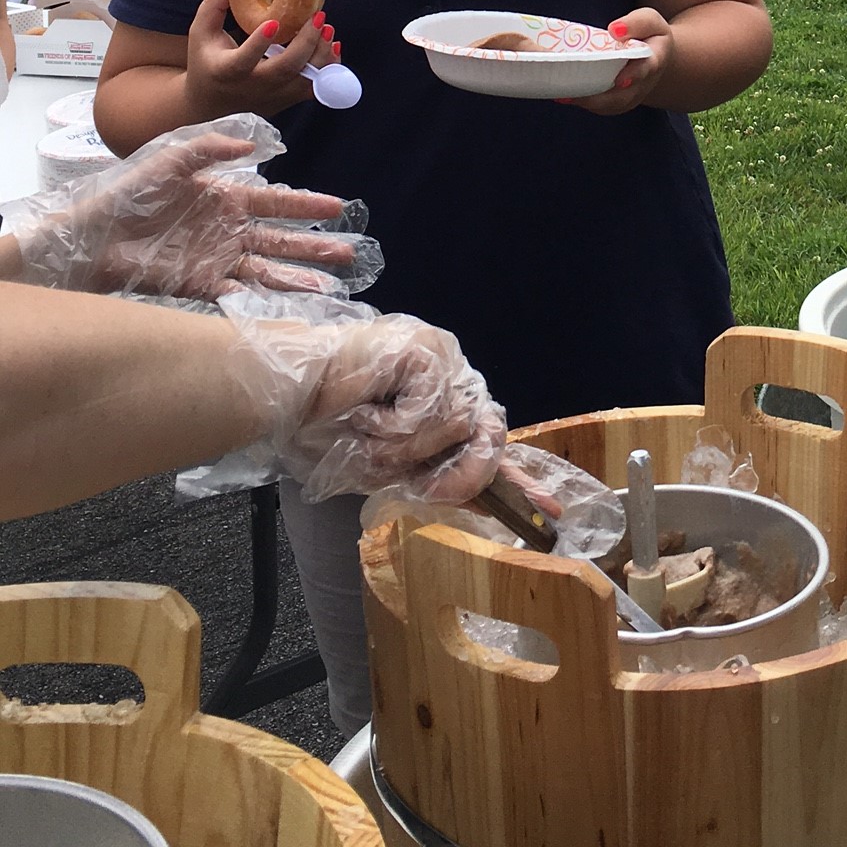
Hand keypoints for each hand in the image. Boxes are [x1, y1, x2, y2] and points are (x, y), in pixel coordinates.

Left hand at [10, 119, 378, 298]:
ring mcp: (217, 260)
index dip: (307, 206)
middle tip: (348, 252)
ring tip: (329, 284)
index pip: (276, 202)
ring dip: (298, 276)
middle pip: (281, 239)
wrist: (92, 237)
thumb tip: (255, 148)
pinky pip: (239, 294)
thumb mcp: (171, 159)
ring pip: (267, 269)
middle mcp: (229, 230)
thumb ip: (211, 148)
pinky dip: (262, 300)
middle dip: (314, 246)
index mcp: (226, 197)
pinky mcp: (200, 286)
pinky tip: (286, 306)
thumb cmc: (129, 193)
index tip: (339, 208)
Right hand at [185, 0, 329, 119]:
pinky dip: (329, 69)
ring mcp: (272, 97)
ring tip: (327, 28)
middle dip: (306, 42)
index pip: (244, 60)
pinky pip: (315, 89)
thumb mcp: (201, 32)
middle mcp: (252, 87)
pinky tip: (332, 46)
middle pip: (285, 68)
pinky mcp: (287, 101)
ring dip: (322, 54)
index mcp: (226, 70)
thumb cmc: (206, 60)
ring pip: (305, 81)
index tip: (275, 22)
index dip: (259, 43)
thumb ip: (214, 5)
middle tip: (318, 16)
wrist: (210, 103)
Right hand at [278, 311, 508, 502]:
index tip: (548, 509)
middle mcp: (448, 376)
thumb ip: (430, 478)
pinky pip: (430, 409)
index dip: (515, 475)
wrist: (286, 396)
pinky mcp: (427, 350)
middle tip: (426, 488)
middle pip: (487, 432)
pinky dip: (393, 424)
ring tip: (369, 433)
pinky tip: (366, 412)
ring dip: (407, 447)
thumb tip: (478, 500)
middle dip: (461, 473)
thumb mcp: (386, 468)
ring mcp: (441, 358)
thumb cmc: (324, 428)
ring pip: (457, 425)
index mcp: (440, 401)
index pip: (486, 437)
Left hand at [562, 8, 673, 114]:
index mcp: (654, 60)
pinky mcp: (618, 103)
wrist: (654, 56)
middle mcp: (643, 84)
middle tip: (573, 93)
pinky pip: (601, 107)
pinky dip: (583, 103)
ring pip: (610, 106)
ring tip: (563, 95)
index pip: (646, 69)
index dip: (633, 75)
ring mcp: (630, 97)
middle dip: (598, 98)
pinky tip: (564, 95)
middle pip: (623, 96)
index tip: (619, 80)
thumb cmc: (649, 34)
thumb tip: (614, 30)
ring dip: (587, 102)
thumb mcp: (649, 21)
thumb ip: (636, 23)